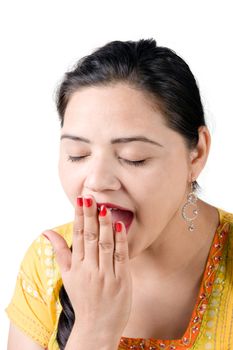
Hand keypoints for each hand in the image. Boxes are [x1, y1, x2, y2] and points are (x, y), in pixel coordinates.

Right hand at [43, 195, 131, 341]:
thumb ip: (60, 251)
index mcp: (76, 266)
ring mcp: (106, 275)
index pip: (78, 236)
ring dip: (105, 226)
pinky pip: (120, 257)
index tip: (80, 201)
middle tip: (91, 198)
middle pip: (90, 238)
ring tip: (105, 208)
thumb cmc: (83, 298)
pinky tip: (120, 226)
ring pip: (104, 245)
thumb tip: (47, 232)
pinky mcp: (122, 281)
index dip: (79, 218)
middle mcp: (89, 269)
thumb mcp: (67, 276)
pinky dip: (120, 241)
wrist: (97, 327)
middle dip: (90, 217)